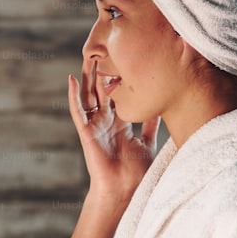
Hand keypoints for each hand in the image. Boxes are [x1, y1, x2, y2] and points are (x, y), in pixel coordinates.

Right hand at [68, 58, 159, 202]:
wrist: (125, 191)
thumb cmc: (137, 173)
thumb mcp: (149, 142)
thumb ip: (152, 125)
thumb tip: (164, 108)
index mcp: (121, 123)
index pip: (119, 94)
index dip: (121, 77)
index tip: (127, 57)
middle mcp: (106, 122)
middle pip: (103, 90)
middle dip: (104, 70)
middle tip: (107, 47)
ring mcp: (95, 126)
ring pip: (89, 95)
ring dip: (88, 76)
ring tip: (88, 54)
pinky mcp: (86, 132)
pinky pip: (78, 110)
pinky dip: (73, 95)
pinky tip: (71, 78)